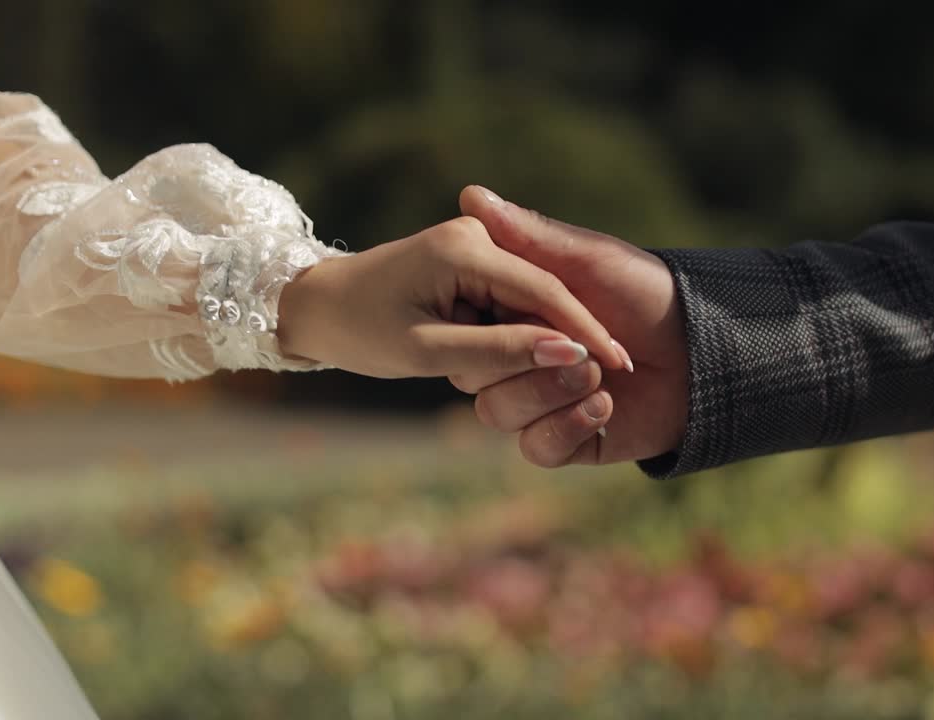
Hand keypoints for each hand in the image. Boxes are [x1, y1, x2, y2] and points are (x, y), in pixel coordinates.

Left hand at [276, 216, 626, 377]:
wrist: (314, 305)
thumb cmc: (360, 330)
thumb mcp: (427, 351)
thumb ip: (498, 352)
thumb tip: (566, 352)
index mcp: (465, 248)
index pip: (544, 292)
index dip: (584, 331)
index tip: (619, 365)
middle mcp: (476, 236)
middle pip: (544, 293)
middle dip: (575, 335)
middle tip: (612, 379)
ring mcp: (475, 246)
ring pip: (532, 299)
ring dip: (550, 337)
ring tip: (586, 377)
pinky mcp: (471, 262)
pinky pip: (513, 300)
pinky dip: (526, 332)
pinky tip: (545, 362)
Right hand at [450, 186, 689, 466]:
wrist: (705, 350)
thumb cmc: (647, 292)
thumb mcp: (589, 259)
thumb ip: (529, 237)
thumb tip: (471, 194)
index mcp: (513, 313)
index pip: (465, 325)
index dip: (485, 322)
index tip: (517, 309)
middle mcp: (517, 359)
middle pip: (472, 373)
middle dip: (522, 360)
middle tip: (576, 350)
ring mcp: (539, 402)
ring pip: (498, 413)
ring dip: (548, 392)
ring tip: (599, 376)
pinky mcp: (566, 441)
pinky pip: (537, 447)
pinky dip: (567, 426)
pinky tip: (605, 406)